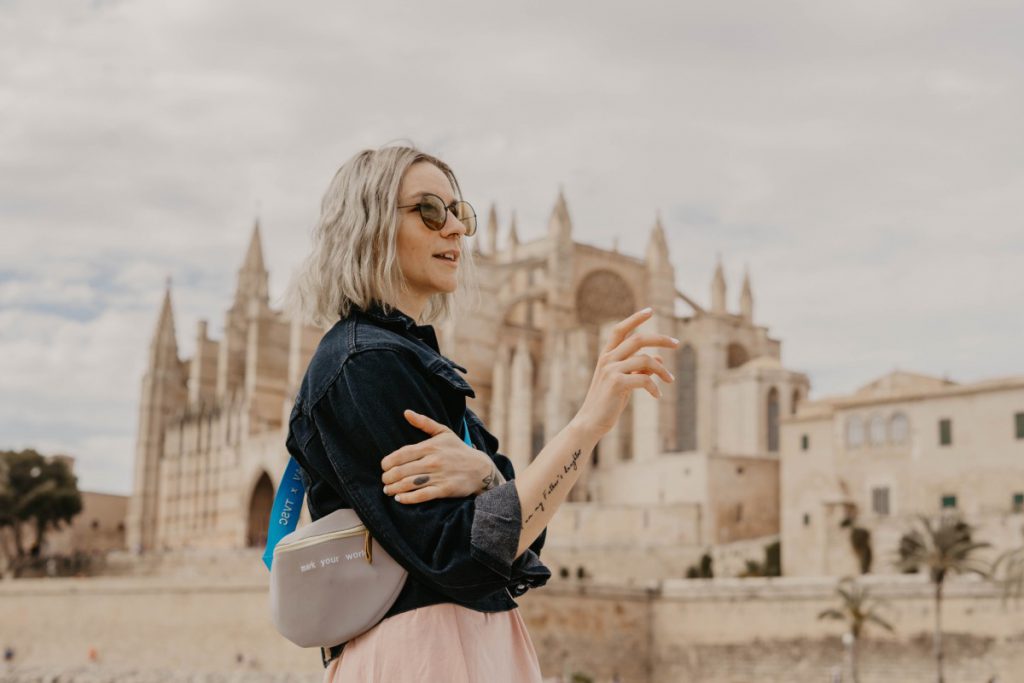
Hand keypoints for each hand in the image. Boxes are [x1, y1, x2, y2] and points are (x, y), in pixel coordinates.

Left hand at [380, 410, 504, 503]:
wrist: (480, 468)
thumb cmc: (458, 450)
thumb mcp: (443, 432)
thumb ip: (424, 422)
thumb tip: (406, 412)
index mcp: (430, 446)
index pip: (402, 454)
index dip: (388, 462)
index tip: (384, 466)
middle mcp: (433, 461)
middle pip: (402, 471)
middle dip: (388, 478)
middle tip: (384, 480)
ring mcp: (439, 476)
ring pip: (409, 484)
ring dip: (394, 489)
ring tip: (388, 490)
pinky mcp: (444, 490)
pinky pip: (422, 495)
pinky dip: (408, 498)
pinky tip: (400, 499)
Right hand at [572, 307, 678, 436]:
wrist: (591, 422)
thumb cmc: (608, 402)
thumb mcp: (624, 382)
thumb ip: (639, 368)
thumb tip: (660, 359)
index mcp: (607, 355)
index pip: (620, 330)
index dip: (635, 318)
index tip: (650, 311)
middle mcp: (607, 359)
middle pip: (638, 339)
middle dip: (660, 339)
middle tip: (677, 344)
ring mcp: (611, 370)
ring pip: (646, 359)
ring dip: (662, 370)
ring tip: (670, 380)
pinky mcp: (617, 383)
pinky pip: (645, 379)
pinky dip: (654, 387)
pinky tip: (657, 396)